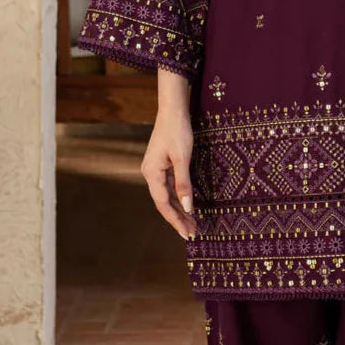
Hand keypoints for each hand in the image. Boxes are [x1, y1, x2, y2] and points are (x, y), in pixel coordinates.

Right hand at [141, 72, 196, 239]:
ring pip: (168, 196)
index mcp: (152, 174)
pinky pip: (170, 188)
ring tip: (193, 224)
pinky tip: (188, 207)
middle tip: (193, 233)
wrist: (172, 111)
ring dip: (180, 210)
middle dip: (178, 219)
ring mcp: (155, 170)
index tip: (186, 234)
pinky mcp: (162, 166)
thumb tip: (188, 208)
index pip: (163, 204)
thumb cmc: (178, 131)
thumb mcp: (183, 159)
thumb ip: (184, 184)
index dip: (175, 221)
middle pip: (164, 203)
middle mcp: (150, 174)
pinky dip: (179, 198)